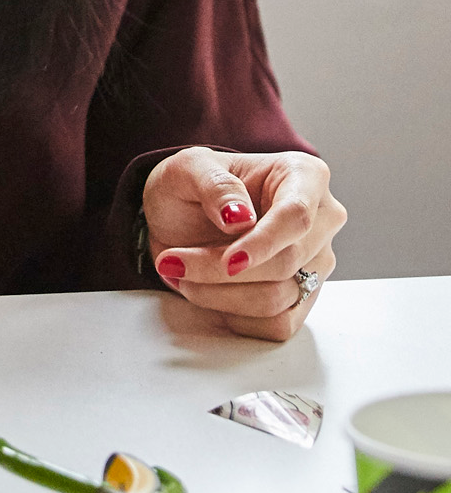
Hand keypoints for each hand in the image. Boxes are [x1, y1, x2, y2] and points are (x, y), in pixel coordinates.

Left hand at [144, 147, 344, 340]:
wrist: (182, 217)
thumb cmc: (191, 185)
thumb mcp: (187, 169)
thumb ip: (214, 184)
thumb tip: (239, 216)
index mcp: (303, 176)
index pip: (297, 217)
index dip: (263, 244)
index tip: (229, 262)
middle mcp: (321, 221)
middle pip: (286, 262)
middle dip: (220, 269)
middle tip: (170, 262)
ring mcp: (316, 263)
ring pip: (279, 298)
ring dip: (219, 294)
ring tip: (180, 273)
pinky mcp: (303, 298)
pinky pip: (277, 324)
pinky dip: (233, 315)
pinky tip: (206, 291)